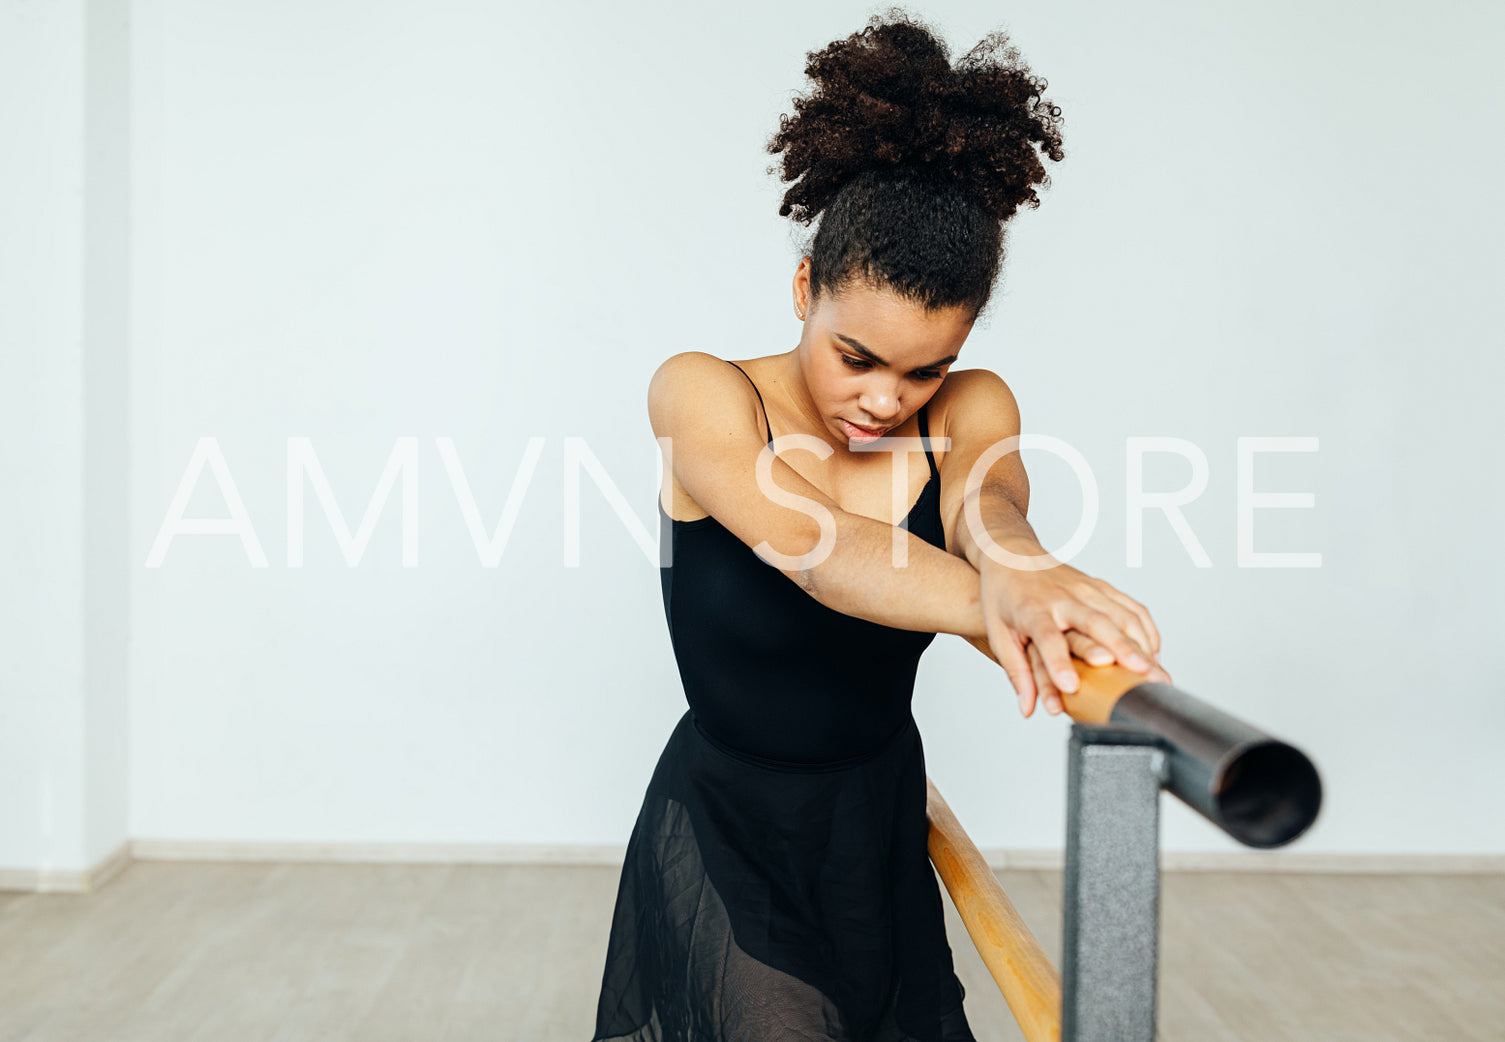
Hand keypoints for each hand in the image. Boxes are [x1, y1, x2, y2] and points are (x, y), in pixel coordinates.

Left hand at [978, 556, 1170, 717]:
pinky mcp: (1101, 586)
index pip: (1048, 637)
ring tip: (1156, 672)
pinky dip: (1146, 630)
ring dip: (1142, 642)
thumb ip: (1016, 673)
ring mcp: (1086, 589)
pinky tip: (1153, 654)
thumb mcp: (999, 635)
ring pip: (1121, 614)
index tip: (1071, 688)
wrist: (1011, 554)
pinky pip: (1131, 607)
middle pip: (1095, 622)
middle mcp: (1062, 597)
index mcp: (1032, 609)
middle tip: (1141, 675)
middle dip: (1120, 648)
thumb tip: (1028, 711)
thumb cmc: (1004, 598)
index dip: (1058, 662)